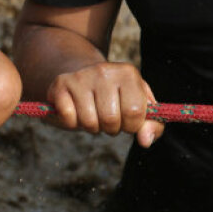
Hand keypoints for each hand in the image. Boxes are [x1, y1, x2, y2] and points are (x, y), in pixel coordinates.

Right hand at [46, 61, 163, 146]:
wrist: (82, 77)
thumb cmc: (116, 97)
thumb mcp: (140, 107)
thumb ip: (152, 125)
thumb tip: (145, 140)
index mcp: (128, 73)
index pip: (135, 112)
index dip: (131, 126)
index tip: (126, 121)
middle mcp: (104, 70)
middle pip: (111, 119)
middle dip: (110, 129)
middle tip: (107, 119)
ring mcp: (81, 76)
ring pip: (89, 121)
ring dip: (91, 127)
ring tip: (92, 115)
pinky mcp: (60, 84)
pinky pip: (68, 117)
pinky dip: (72, 123)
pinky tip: (75, 112)